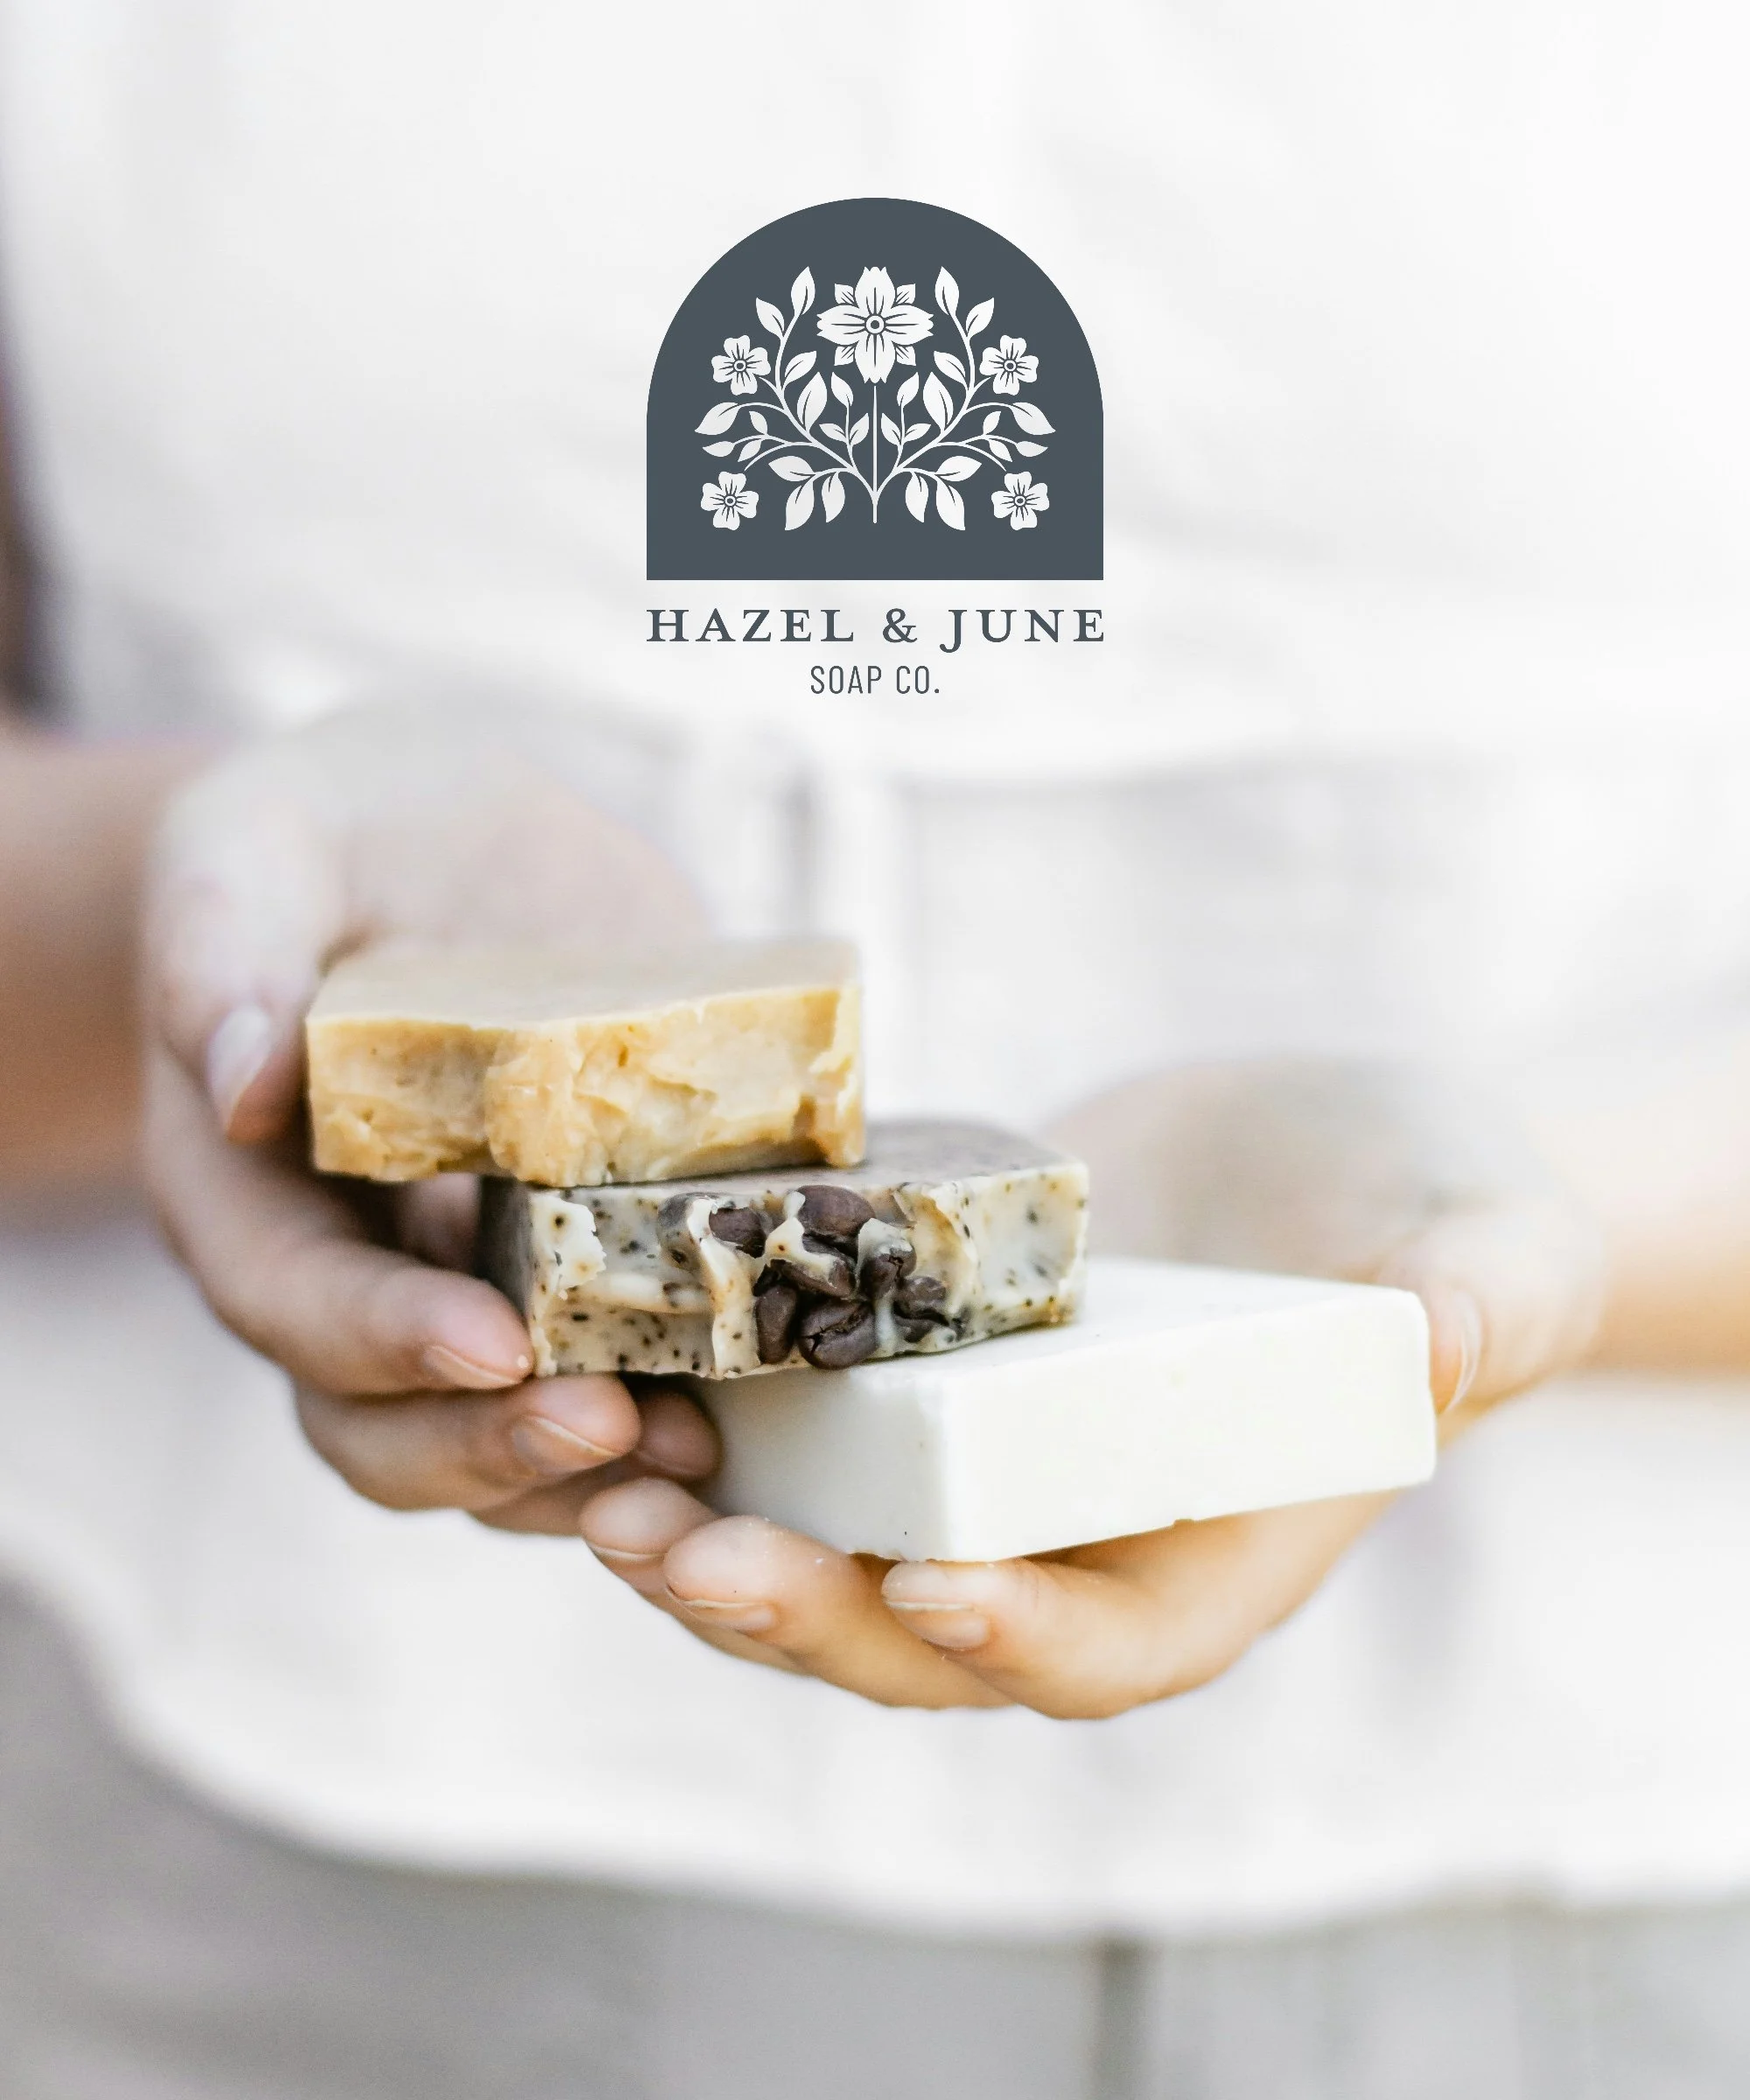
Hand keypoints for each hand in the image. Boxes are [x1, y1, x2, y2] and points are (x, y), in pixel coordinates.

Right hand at [144, 702, 720, 1530]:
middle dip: (495, 1446)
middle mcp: (346, 1267)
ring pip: (497, 1439)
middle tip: (618, 1427)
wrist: (449, 838)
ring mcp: (464, 1285)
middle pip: (383, 1421)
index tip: (496, 1347)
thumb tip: (242, 1081)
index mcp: (245, 1186)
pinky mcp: (577, 1270)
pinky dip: (676, 1408)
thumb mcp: (261, 841)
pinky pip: (611, 1378)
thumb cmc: (338, 831)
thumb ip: (227, 943)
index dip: (384, 1341)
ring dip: (594, 1471)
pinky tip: (762, 1395)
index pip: (290, 1301)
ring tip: (703, 1451)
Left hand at [579, 1060, 1605, 1715]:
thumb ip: (1482, 1299)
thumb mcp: (1489, 1245)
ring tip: (598, 1497)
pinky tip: (604, 1385)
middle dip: (801, 1615)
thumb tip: (1440, 1344)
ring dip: (707, 1545)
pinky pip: (791, 1446)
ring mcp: (983, 1470)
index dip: (1028, 1635)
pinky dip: (701, 1436)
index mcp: (1220, 1550)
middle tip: (679, 1557)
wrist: (1321, 1152)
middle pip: (926, 1633)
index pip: (1122, 1643)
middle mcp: (1080, 1540)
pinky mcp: (913, 1382)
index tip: (932, 1585)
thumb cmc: (1433, 1212)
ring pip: (826, 1557)